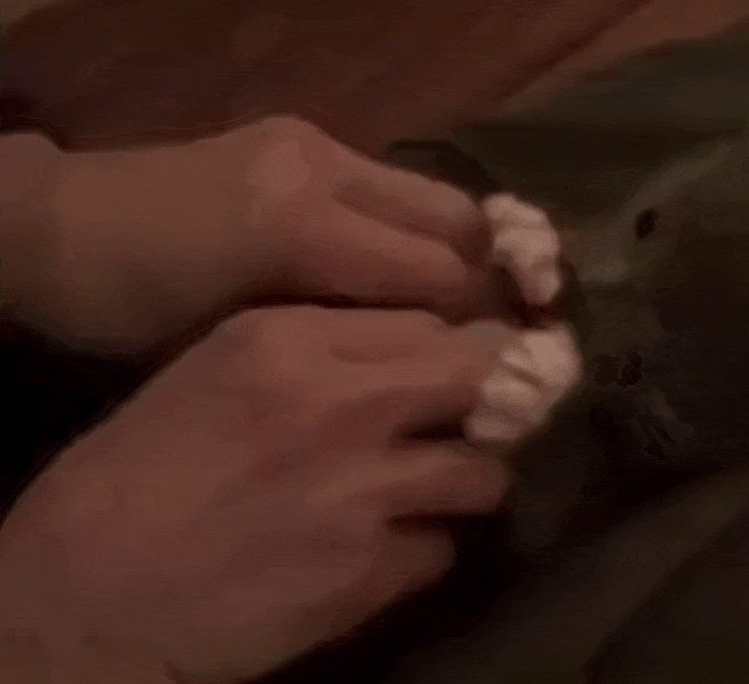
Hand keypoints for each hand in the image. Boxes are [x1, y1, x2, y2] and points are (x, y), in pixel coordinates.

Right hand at [0, 305, 516, 683]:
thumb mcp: (219, 372)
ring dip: (462, 485)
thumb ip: (319, 350)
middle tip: (484, 418)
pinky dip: (418, 550)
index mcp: (291, 338)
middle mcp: (343, 401)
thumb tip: (412, 355)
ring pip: (482, 474)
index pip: (431, 320)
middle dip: (493, 399)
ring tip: (424, 496)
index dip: (462, 347)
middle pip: (479, 376)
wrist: (87, 595)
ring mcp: (364, 488)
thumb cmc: (138, 474)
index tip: (470, 366)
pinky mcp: (370, 571)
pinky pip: (439, 549)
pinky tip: (377, 554)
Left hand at [1, 116, 496, 356]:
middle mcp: (322, 169)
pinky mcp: (305, 138)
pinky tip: (418, 268)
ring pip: (435, 196)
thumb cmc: (133, 311)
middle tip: (518, 327)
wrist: (61, 227)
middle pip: (456, 221)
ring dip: (465, 248)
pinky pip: (394, 186)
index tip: (515, 361)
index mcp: (299, 230)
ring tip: (483, 301)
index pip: (438, 274)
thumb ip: (341, 341)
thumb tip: (435, 354)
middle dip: (497, 276)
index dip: (486, 320)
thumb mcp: (236, 348)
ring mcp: (316, 143)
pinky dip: (420, 228)